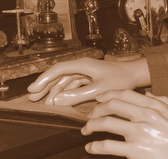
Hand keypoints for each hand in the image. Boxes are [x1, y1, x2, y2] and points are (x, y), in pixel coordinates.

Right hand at [26, 57, 150, 105]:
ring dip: (53, 91)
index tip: (33, 89)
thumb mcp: (99, 89)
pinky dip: (64, 93)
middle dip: (45, 86)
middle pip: (58, 75)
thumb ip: (78, 95)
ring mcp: (84, 73)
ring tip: (43, 103)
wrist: (135, 75)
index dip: (44, 79)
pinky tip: (57, 101)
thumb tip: (58, 100)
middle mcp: (81, 66)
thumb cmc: (120, 79)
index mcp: (82, 64)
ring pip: (64, 81)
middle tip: (32, 98)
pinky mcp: (88, 79)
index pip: (58, 69)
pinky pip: (72, 86)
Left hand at [82, 89, 167, 158]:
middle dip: (97, 109)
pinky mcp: (134, 151)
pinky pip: (108, 146)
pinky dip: (95, 146)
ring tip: (86, 130)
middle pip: (112, 105)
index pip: (125, 94)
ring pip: (106, 123)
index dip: (109, 94)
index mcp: (155, 106)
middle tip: (90, 115)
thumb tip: (149, 94)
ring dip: (92, 125)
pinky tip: (91, 147)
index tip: (100, 99)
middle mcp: (144, 116)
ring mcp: (138, 133)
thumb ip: (165, 101)